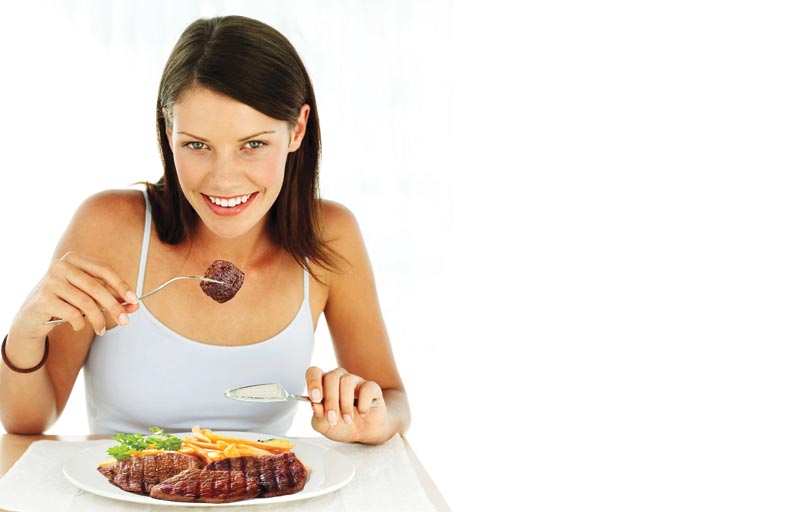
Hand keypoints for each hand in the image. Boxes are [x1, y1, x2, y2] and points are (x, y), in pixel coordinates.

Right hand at [12, 252, 138, 340]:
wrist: (31, 317)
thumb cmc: (64, 303)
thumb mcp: (88, 297)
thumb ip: (110, 299)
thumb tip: (134, 305)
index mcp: (74, 259)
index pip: (104, 269)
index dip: (121, 285)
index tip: (133, 300)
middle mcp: (61, 266)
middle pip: (96, 288)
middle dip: (114, 307)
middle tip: (125, 321)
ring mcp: (50, 282)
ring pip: (86, 303)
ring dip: (98, 320)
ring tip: (101, 330)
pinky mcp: (43, 299)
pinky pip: (72, 314)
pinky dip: (80, 323)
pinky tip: (78, 326)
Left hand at [306, 366, 386, 442]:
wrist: (363, 435)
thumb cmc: (341, 426)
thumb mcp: (324, 426)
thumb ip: (317, 415)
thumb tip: (314, 405)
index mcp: (323, 385)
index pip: (314, 372)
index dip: (313, 382)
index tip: (315, 398)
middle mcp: (338, 379)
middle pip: (331, 377)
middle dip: (331, 400)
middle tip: (332, 418)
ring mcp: (355, 381)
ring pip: (347, 381)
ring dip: (346, 404)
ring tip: (347, 420)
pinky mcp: (372, 387)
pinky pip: (367, 389)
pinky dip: (363, 404)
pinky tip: (362, 413)